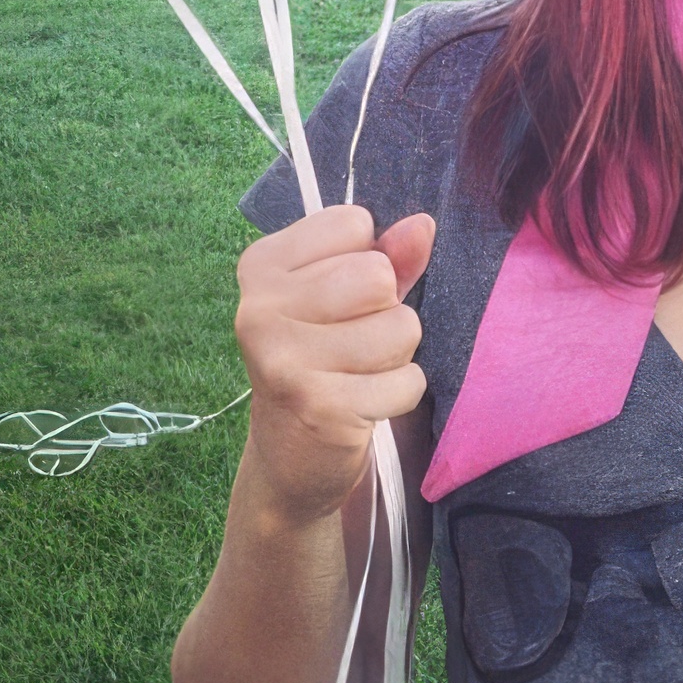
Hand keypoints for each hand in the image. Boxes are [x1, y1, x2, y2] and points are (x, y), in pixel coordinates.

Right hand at [233, 204, 434, 524]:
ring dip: (397, 354)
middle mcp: (259, 309)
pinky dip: (401, 393)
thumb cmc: (324, 359)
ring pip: (400, 326)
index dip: (367, 261)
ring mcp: (284, 361)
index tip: (337, 300)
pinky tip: (365, 403)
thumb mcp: (348, 297)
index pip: (354, 224)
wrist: (290, 458)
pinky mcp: (319, 407)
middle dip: (387, 311)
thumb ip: (387, 256)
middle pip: (378, 275)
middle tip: (353, 342)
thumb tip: (423, 225)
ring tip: (360, 373)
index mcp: (260, 267)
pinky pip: (407, 380)